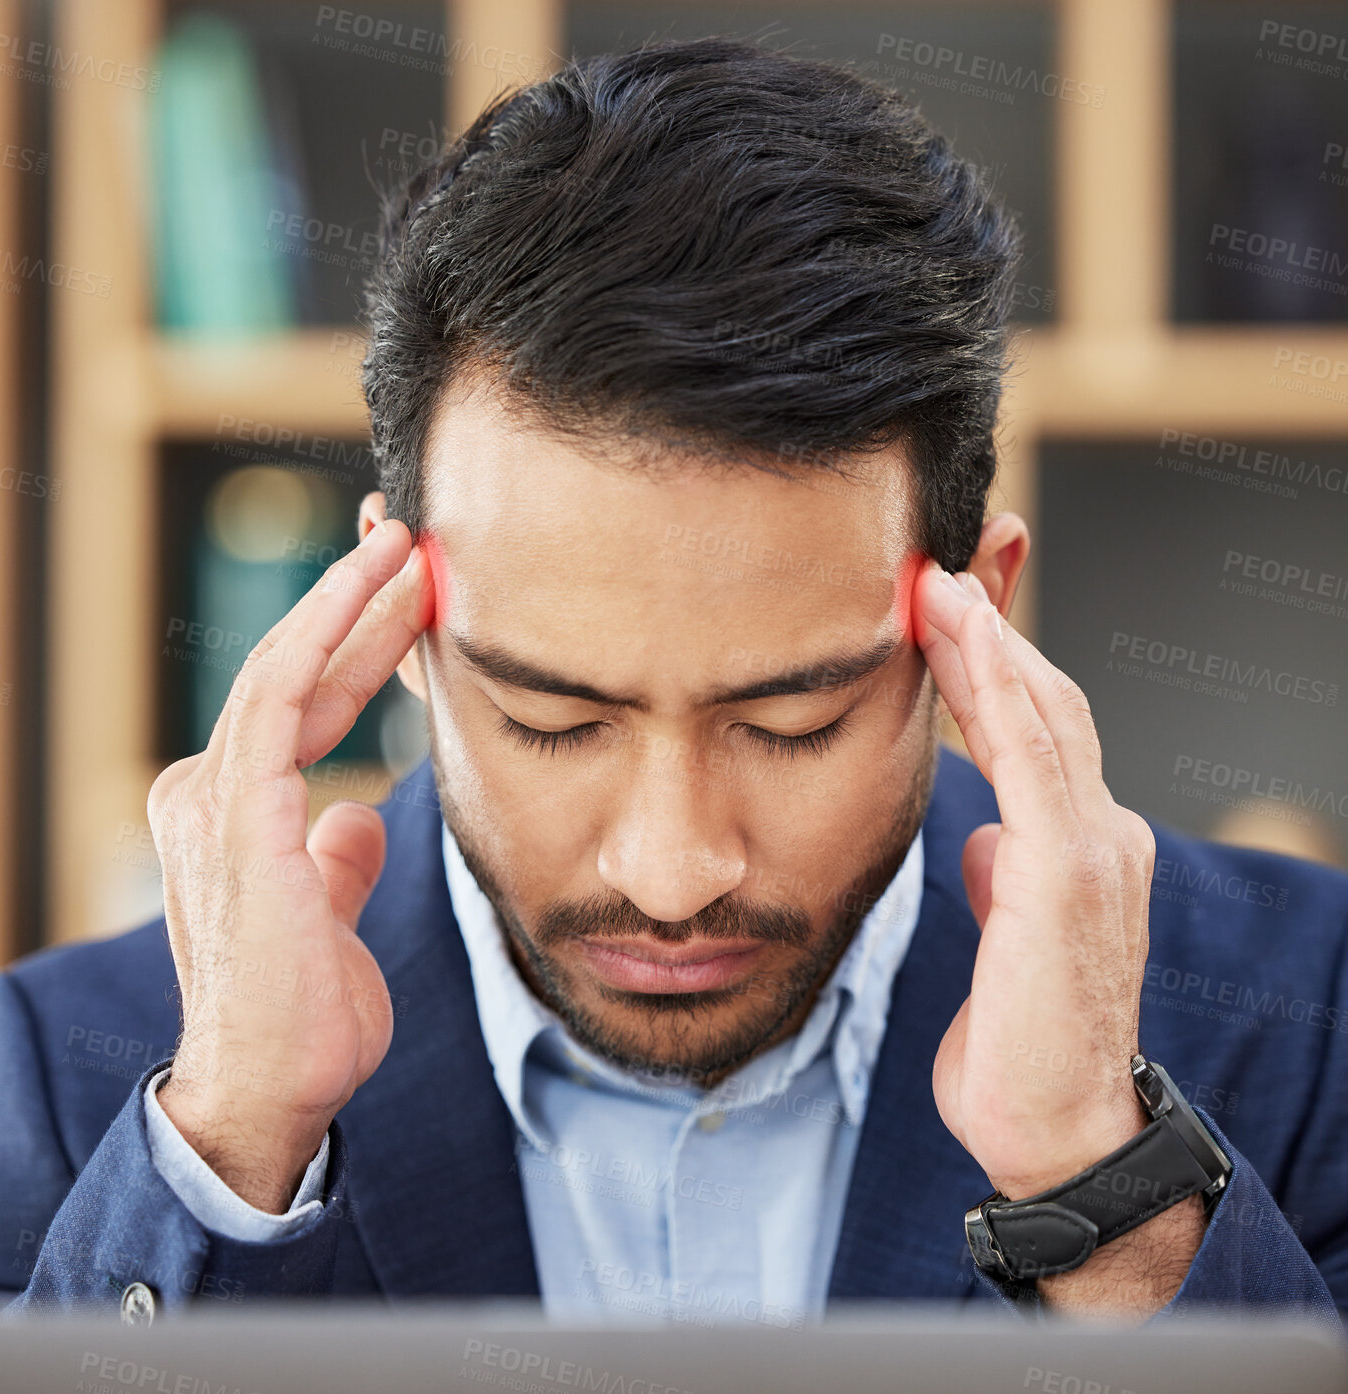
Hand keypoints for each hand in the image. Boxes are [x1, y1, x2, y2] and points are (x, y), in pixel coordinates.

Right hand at [149, 519, 433, 1210]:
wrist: (274, 1091)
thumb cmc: (305, 1017)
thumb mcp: (331, 916)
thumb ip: (334, 859)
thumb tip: (353, 819)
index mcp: (234, 811)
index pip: (302, 704)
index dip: (355, 645)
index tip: (411, 595)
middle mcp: (210, 791)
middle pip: (294, 672)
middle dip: (354, 601)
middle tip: (409, 539)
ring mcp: (216, 799)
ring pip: (286, 668)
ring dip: (347, 600)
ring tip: (405, 546)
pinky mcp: (239, 814)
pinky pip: (281, 697)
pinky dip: (322, 635)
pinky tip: (366, 589)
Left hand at [914, 562, 1203, 1313]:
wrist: (1054, 1130)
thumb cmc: (1022, 1041)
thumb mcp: (1004, 939)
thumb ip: (1003, 875)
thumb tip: (981, 836)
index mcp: (1074, 844)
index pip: (1033, 727)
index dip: (989, 661)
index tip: (943, 603)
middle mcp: (1096, 831)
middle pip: (1042, 701)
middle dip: (988, 627)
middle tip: (935, 564)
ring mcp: (1091, 847)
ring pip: (1042, 712)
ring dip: (987, 639)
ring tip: (935, 579)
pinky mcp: (1069, 872)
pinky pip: (1036, 757)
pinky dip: (1003, 687)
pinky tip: (969, 633)